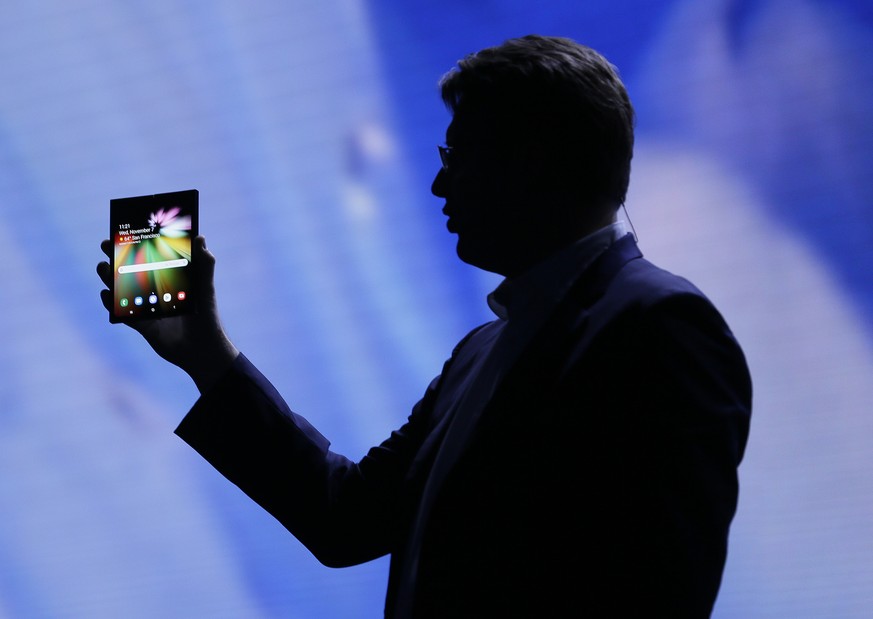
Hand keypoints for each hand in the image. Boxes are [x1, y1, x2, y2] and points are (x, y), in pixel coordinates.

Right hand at [97, 235, 238, 391]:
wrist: (203, 348)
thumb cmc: (207, 316)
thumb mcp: (205, 288)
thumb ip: (204, 265)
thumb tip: (200, 238)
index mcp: (168, 278)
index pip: (148, 257)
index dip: (135, 244)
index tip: (123, 231)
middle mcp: (154, 290)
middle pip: (129, 270)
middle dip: (115, 257)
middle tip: (106, 245)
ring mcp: (145, 306)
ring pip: (121, 290)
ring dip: (109, 278)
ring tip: (104, 268)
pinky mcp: (141, 324)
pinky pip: (121, 313)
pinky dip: (111, 304)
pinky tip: (106, 295)